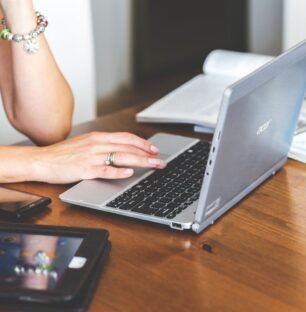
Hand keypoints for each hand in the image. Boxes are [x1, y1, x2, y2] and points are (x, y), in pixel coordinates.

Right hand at [29, 132, 165, 183]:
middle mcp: (97, 144)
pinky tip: (129, 173)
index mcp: (98, 137)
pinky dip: (118, 171)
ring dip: (140, 162)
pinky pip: (104, 170)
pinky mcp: (84, 169)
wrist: (42, 160)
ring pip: (121, 157)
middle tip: (160, 161)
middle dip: (147, 154)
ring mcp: (91, 157)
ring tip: (153, 166)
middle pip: (128, 147)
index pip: (126, 138)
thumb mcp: (85, 144)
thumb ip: (103, 146)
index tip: (154, 149)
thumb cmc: (63, 154)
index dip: (142, 143)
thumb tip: (121, 150)